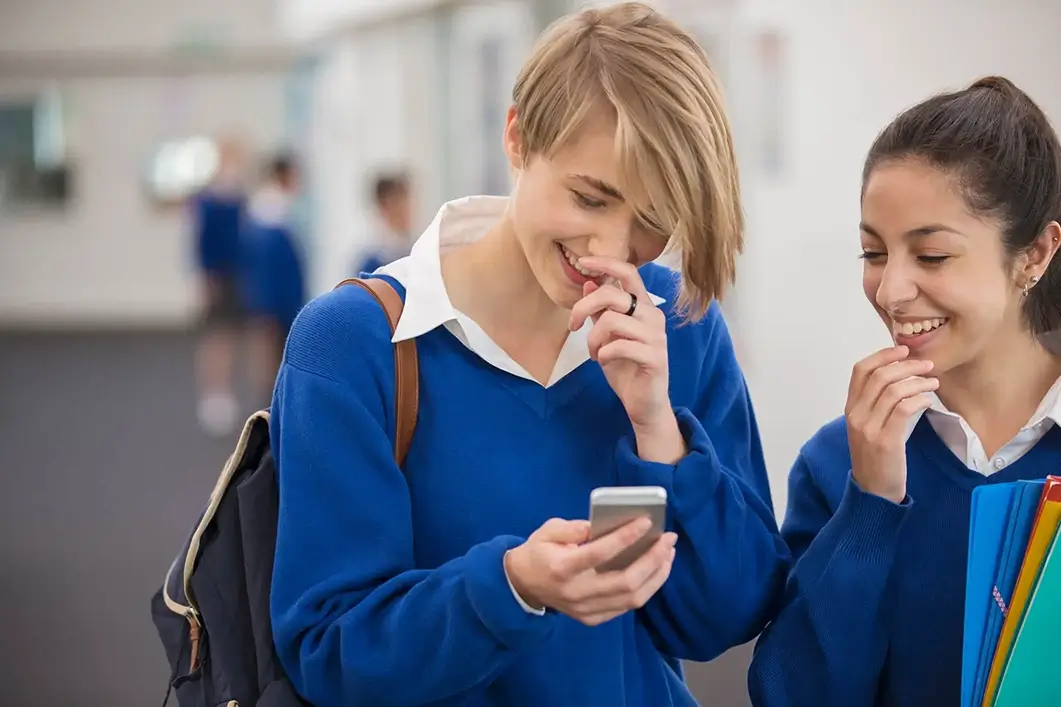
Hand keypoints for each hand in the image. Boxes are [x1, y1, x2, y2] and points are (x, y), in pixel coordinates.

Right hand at [505, 517, 677, 626]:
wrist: (523, 586)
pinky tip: (656, 570)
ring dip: (656, 575)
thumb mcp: (547, 530)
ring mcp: (586, 610)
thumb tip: (599, 526)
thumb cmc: (539, 552)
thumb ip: (572, 527)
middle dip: (653, 559)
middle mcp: (577, 593)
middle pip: (625, 581)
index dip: (626, 537)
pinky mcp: (593, 619)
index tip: (646, 522)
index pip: (600, 554)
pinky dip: (647, 588)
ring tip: (668, 553)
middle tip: (668, 539)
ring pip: (632, 598)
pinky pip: (628, 606)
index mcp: (563, 568)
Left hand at [569, 257, 681, 460]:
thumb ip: (601, 310)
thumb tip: (590, 281)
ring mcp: (656, 336)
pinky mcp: (655, 357)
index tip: (583, 262)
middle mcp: (652, 316)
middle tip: (573, 326)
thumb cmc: (626, 367)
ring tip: (594, 353)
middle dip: (583, 308)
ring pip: (611, 321)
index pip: (628, 272)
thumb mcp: (607, 335)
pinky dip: (604, 354)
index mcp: (643, 306)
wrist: (644, 403)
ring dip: (593, 339)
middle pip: (613, 295)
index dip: (605, 263)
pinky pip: (618, 346)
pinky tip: (604, 361)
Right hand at [845, 346, 937, 502]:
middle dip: (906, 365)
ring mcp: (869, 428)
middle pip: (879, 376)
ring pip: (893, 390)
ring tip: (933, 382)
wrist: (873, 492)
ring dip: (918, 381)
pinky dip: (919, 398)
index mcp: (850, 409)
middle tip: (927, 365)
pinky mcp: (885, 441)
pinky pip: (903, 409)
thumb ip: (875, 405)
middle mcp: (856, 415)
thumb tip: (898, 378)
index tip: (903, 350)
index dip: (882, 355)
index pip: (860, 370)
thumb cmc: (876, 458)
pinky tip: (928, 399)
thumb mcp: (868, 427)